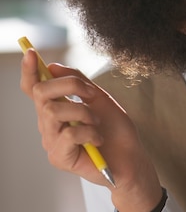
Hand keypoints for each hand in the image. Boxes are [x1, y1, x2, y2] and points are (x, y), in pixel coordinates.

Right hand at [20, 50, 162, 211]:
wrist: (131, 158)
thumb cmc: (116, 130)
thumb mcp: (100, 98)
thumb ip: (79, 82)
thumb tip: (53, 66)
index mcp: (57, 108)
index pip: (35, 88)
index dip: (30, 71)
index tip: (31, 52)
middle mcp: (49, 123)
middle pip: (41, 93)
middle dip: (69, 85)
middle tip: (90, 94)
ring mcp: (51, 141)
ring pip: (54, 111)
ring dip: (83, 112)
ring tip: (97, 123)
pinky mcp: (59, 157)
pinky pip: (69, 134)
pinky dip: (89, 132)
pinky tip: (97, 140)